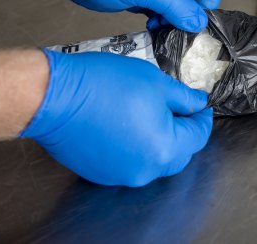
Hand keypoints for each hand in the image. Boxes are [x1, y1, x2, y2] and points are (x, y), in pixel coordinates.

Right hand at [20, 49, 212, 185]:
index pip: (197, 137)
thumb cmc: (102, 84)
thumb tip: (198, 103)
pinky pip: (129, 162)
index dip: (203, 118)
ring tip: (151, 114)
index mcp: (164, 148)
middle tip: (180, 110)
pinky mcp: (100, 173)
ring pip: (153, 160)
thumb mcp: (155, 82)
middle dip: (183, 133)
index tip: (202, 106)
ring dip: (158, 140)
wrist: (53, 97)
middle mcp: (144, 170)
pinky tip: (128, 125)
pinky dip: (136, 147)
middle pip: (177, 154)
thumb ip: (183, 97)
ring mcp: (120, 175)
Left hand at [40, 0, 222, 31]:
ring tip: (160, 30)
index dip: (205, 6)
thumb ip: (174, 4)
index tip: (194, 25)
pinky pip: (163, 13)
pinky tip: (151, 29)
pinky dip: (161, 24)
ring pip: (180, 9)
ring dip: (174, 23)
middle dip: (189, 17)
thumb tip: (198, 22)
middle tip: (177, 33)